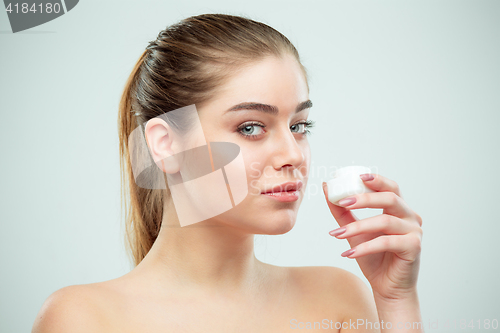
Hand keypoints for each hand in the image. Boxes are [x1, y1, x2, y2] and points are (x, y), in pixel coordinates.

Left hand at [322, 173, 422, 300]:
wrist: (387, 286)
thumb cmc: (374, 257)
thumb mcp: (354, 231)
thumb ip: (342, 211)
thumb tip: (327, 188)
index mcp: (399, 209)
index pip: (391, 187)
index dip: (377, 180)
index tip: (358, 176)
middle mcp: (410, 217)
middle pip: (390, 199)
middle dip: (364, 198)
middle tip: (342, 202)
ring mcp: (415, 231)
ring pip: (385, 221)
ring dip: (358, 226)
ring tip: (338, 234)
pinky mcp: (414, 247)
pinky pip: (387, 242)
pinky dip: (365, 247)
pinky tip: (349, 253)